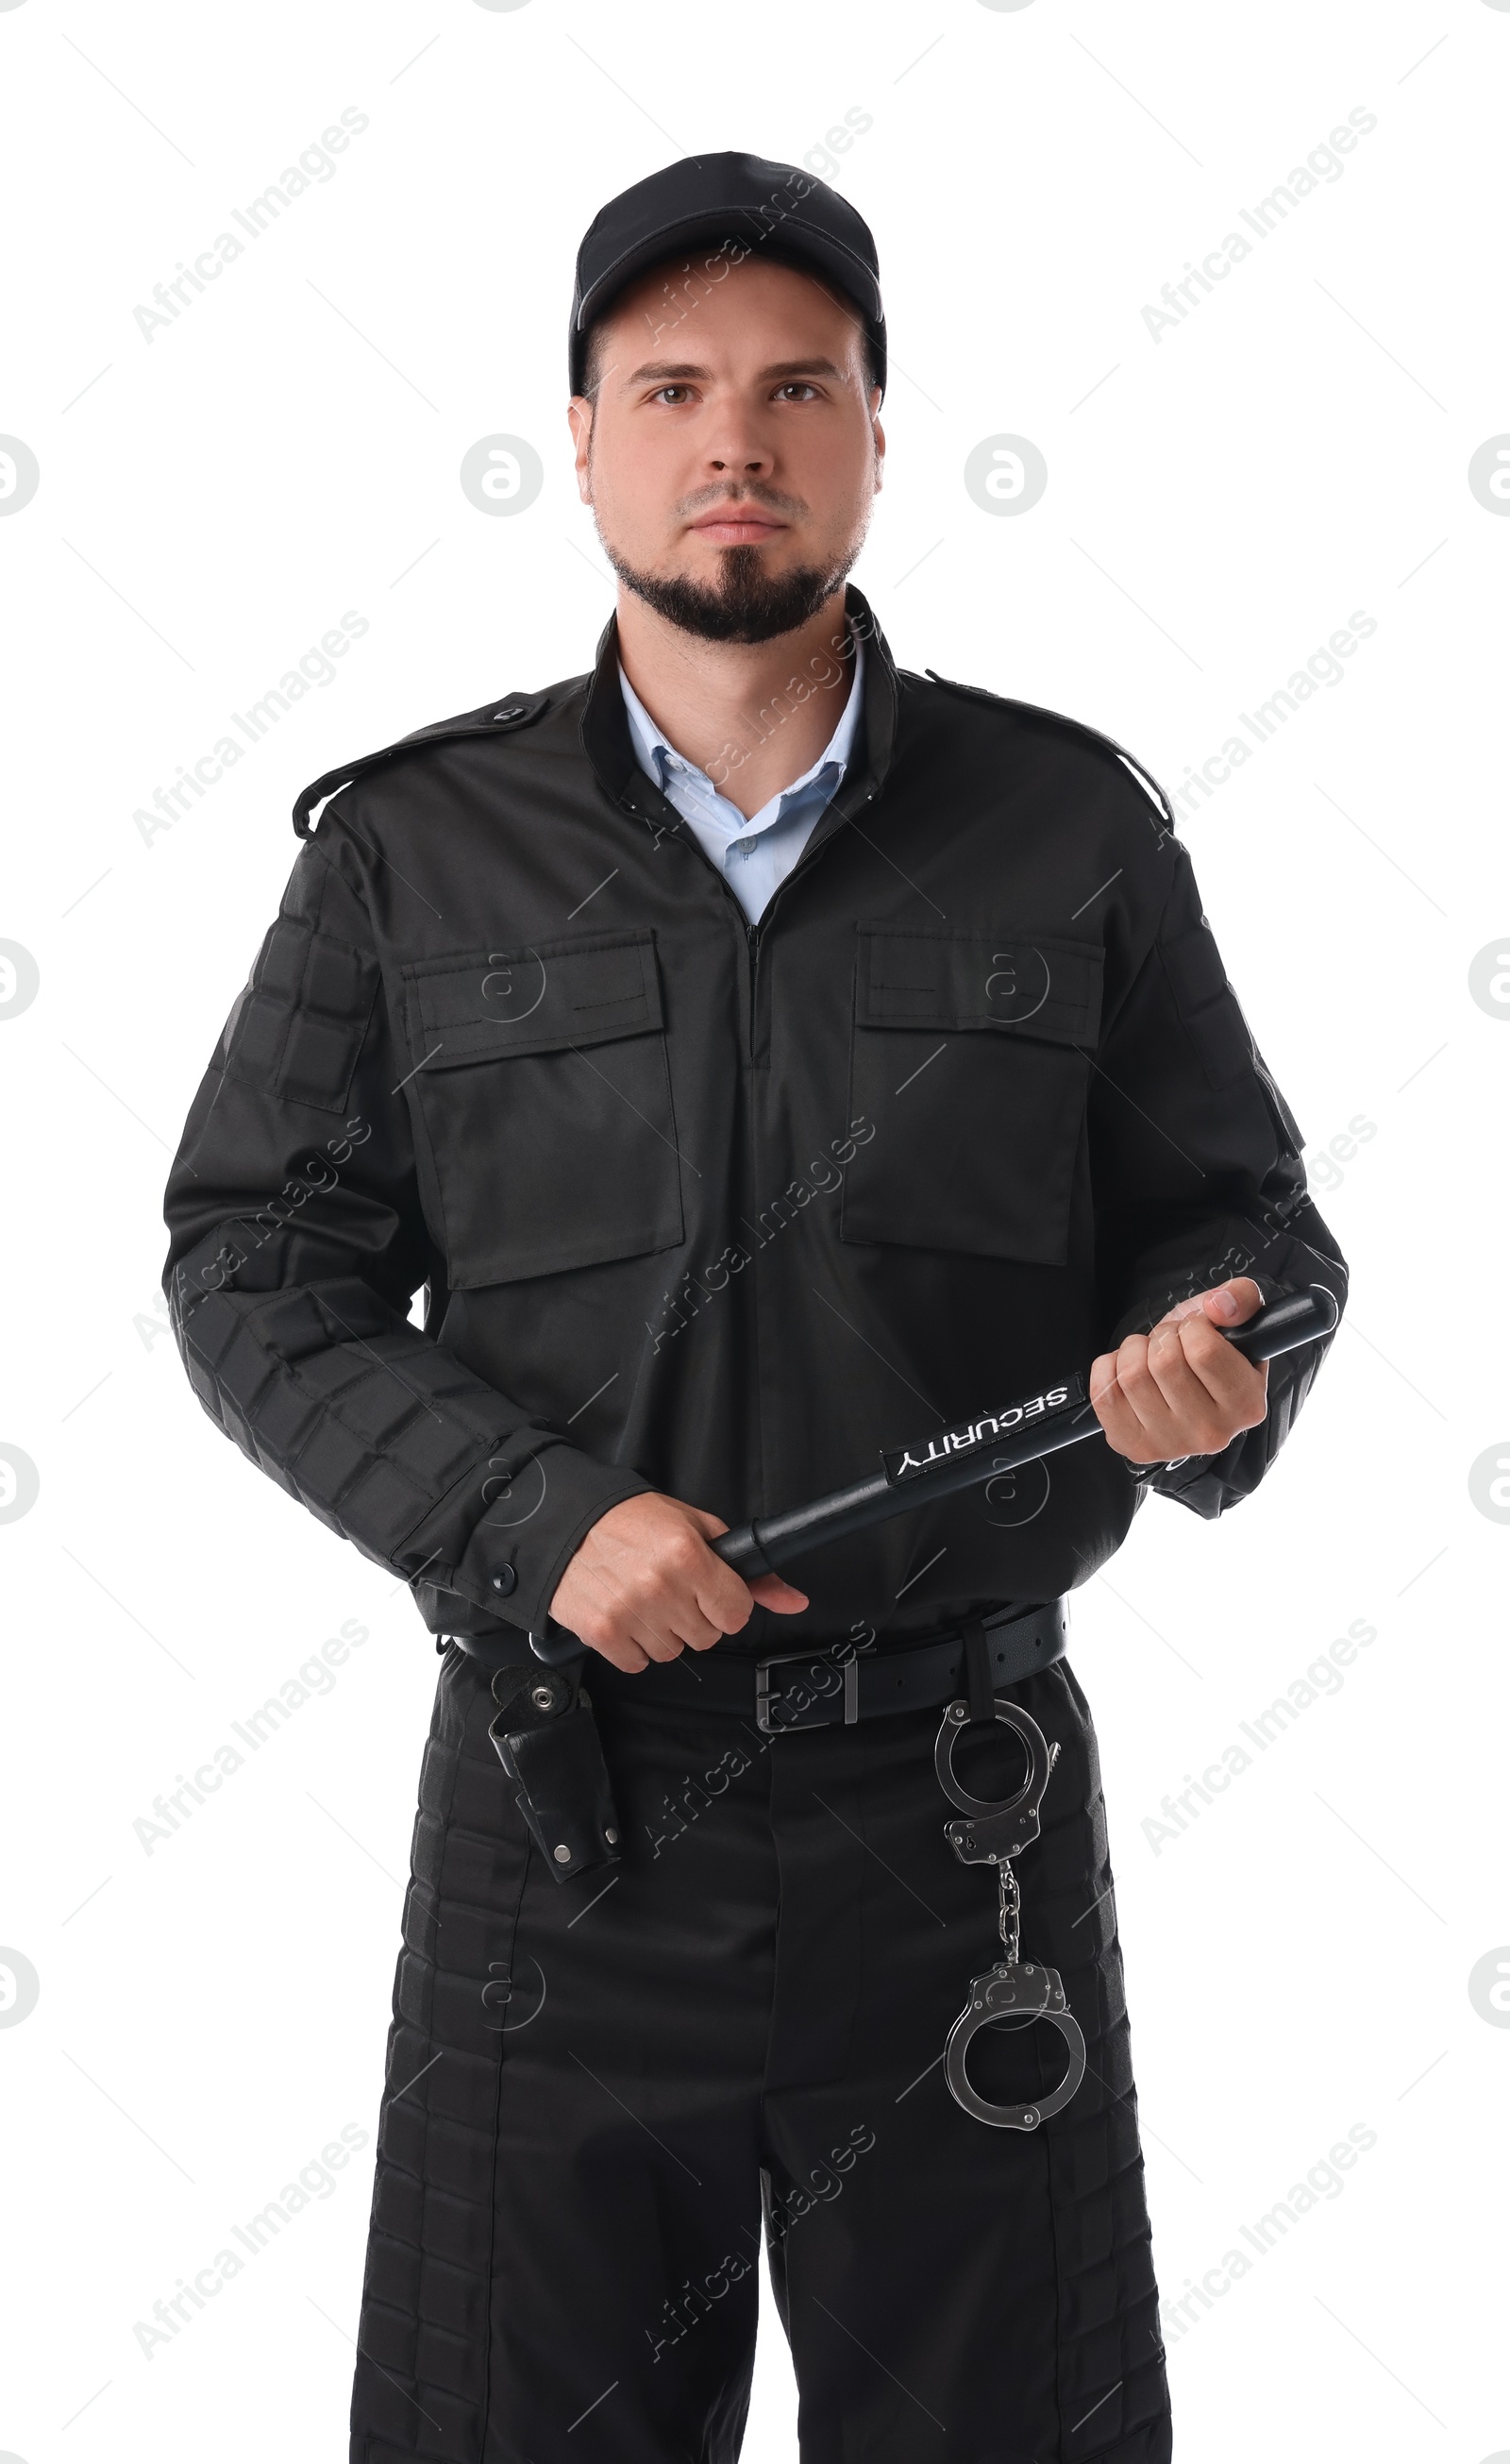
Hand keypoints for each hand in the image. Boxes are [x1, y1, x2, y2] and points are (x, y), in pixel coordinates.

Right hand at [548, 1491, 808, 1672]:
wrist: (566, 1520)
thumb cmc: (632, 1519)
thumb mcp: (698, 1528)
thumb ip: (749, 1570)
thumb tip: (794, 1601)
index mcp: (689, 1556)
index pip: (737, 1615)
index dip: (727, 1605)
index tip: (712, 1594)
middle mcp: (661, 1586)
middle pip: (706, 1637)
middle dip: (695, 1617)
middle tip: (673, 1590)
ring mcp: (630, 1612)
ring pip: (673, 1653)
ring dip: (663, 1632)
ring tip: (644, 1598)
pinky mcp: (602, 1632)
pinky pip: (638, 1663)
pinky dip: (634, 1645)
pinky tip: (626, 1614)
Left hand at [1089, 1277, 1269, 1465]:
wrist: (1184, 1383)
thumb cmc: (1208, 1350)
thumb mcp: (1234, 1317)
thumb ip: (1239, 1298)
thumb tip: (1217, 1307)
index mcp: (1247, 1404)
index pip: (1204, 1351)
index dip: (1192, 1326)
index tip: (1195, 1329)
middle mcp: (1213, 1434)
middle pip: (1165, 1362)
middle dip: (1162, 1337)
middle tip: (1171, 1344)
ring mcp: (1170, 1445)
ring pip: (1132, 1376)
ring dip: (1134, 1351)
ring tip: (1149, 1356)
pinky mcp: (1134, 1446)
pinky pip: (1103, 1394)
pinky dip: (1108, 1369)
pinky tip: (1127, 1371)